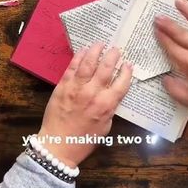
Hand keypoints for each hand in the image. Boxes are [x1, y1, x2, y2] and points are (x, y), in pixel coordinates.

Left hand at [38, 42, 132, 166]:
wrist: (58, 145)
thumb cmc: (85, 139)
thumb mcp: (106, 126)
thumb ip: (111, 107)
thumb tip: (114, 92)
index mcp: (106, 105)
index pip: (121, 83)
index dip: (127, 71)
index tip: (129, 64)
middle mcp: (93, 93)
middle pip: (106, 68)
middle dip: (113, 55)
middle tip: (116, 48)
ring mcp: (77, 88)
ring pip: (89, 63)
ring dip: (96, 50)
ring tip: (100, 43)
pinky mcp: (63, 86)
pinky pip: (72, 67)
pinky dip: (79, 56)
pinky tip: (84, 50)